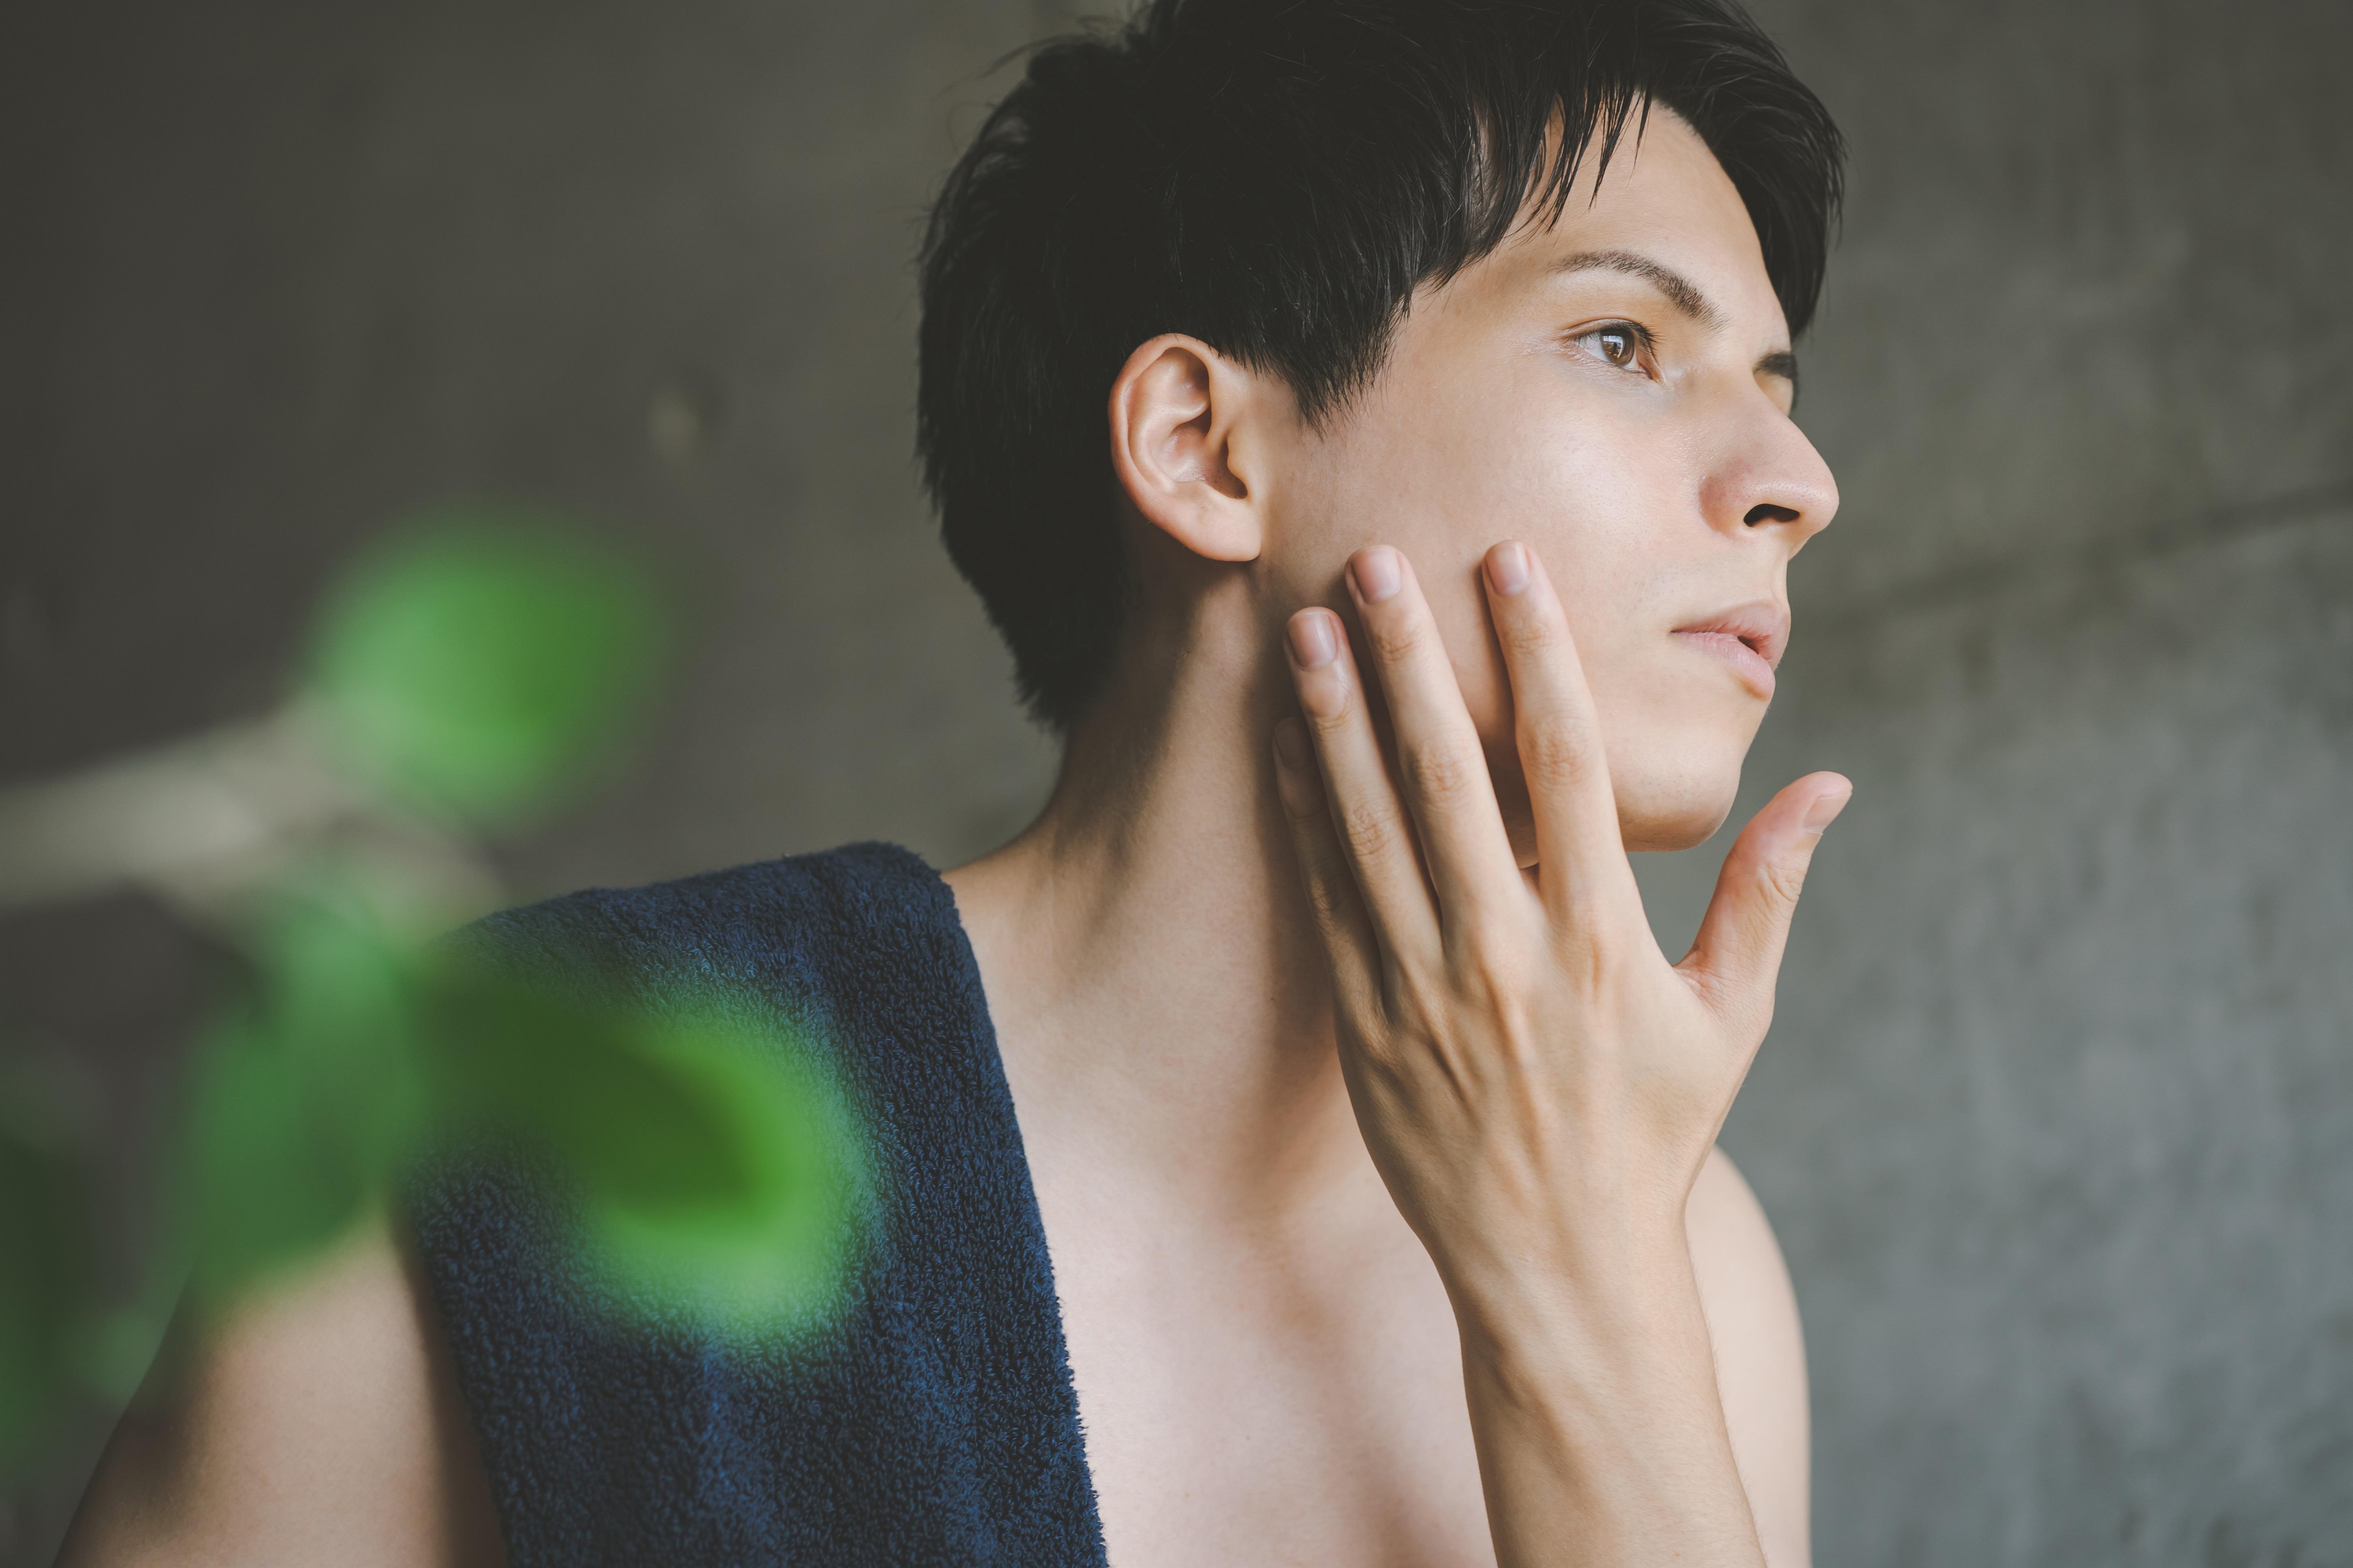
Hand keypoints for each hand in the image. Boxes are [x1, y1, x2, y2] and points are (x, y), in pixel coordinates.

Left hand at [1269, 540, 1847, 1563]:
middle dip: (1411, 660)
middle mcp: (1506, 952)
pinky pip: (1327, 897)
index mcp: (1602, 939)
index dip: (1538, 656)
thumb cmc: (1654, 1136)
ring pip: (1369, 827)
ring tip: (1307, 624)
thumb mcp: (1733, 1019)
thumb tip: (1829, 786)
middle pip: (1449, 776)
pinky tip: (1284, 742)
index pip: (1568, 765)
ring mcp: (1424, 989)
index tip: (1510, 568)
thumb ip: (1768, 894)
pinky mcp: (1365, 1025)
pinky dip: (1303, 815)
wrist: (1559, 1268)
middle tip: (1376, 559)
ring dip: (1334, 720)